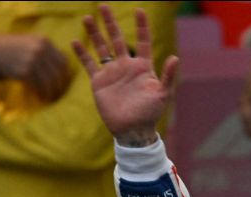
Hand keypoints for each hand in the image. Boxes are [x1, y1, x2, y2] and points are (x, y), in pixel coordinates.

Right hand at [0, 33, 70, 100]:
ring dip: (52, 93)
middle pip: (58, 73)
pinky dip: (41, 94)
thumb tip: (67, 72)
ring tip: (51, 99)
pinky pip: (38, 86)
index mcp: (44, 42)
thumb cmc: (15, 49)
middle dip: (60, 86)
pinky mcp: (24, 71)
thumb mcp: (32, 43)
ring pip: (49, 81)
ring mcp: (32, 60)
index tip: (64, 84)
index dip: (66, 75)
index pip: (63, 62)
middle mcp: (40, 49)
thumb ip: (48, 53)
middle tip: (60, 95)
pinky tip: (42, 98)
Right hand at [71, 4, 177, 145]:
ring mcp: (112, 73)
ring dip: (94, 33)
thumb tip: (175, 58)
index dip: (141, 26)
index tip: (139, 10)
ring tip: (87, 17)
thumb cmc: (150, 113)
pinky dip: (82, 53)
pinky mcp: (99, 82)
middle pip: (117, 39)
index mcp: (143, 67)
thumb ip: (168, 76)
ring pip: (102, 48)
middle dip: (110, 23)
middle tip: (103, 5)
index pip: (143, 41)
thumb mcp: (163, 94)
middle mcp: (126, 66)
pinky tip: (75, 41)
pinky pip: (89, 64)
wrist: (132, 130)